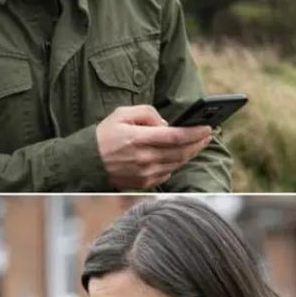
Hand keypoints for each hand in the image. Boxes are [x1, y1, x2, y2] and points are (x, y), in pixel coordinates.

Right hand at [96, 105, 212, 189]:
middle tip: (208, 135)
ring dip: (190, 154)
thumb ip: (147, 113)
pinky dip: (176, 164)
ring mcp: (144, 173)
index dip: (195, 132)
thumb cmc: (104, 135)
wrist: (87, 162)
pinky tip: (180, 155)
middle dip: (198, 143)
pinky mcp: (143, 183)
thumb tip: (166, 124)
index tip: (207, 127)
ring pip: (177, 164)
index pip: (176, 136)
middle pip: (181, 152)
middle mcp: (143, 158)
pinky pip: (167, 174)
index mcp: (138, 138)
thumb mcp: (122, 113)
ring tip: (198, 144)